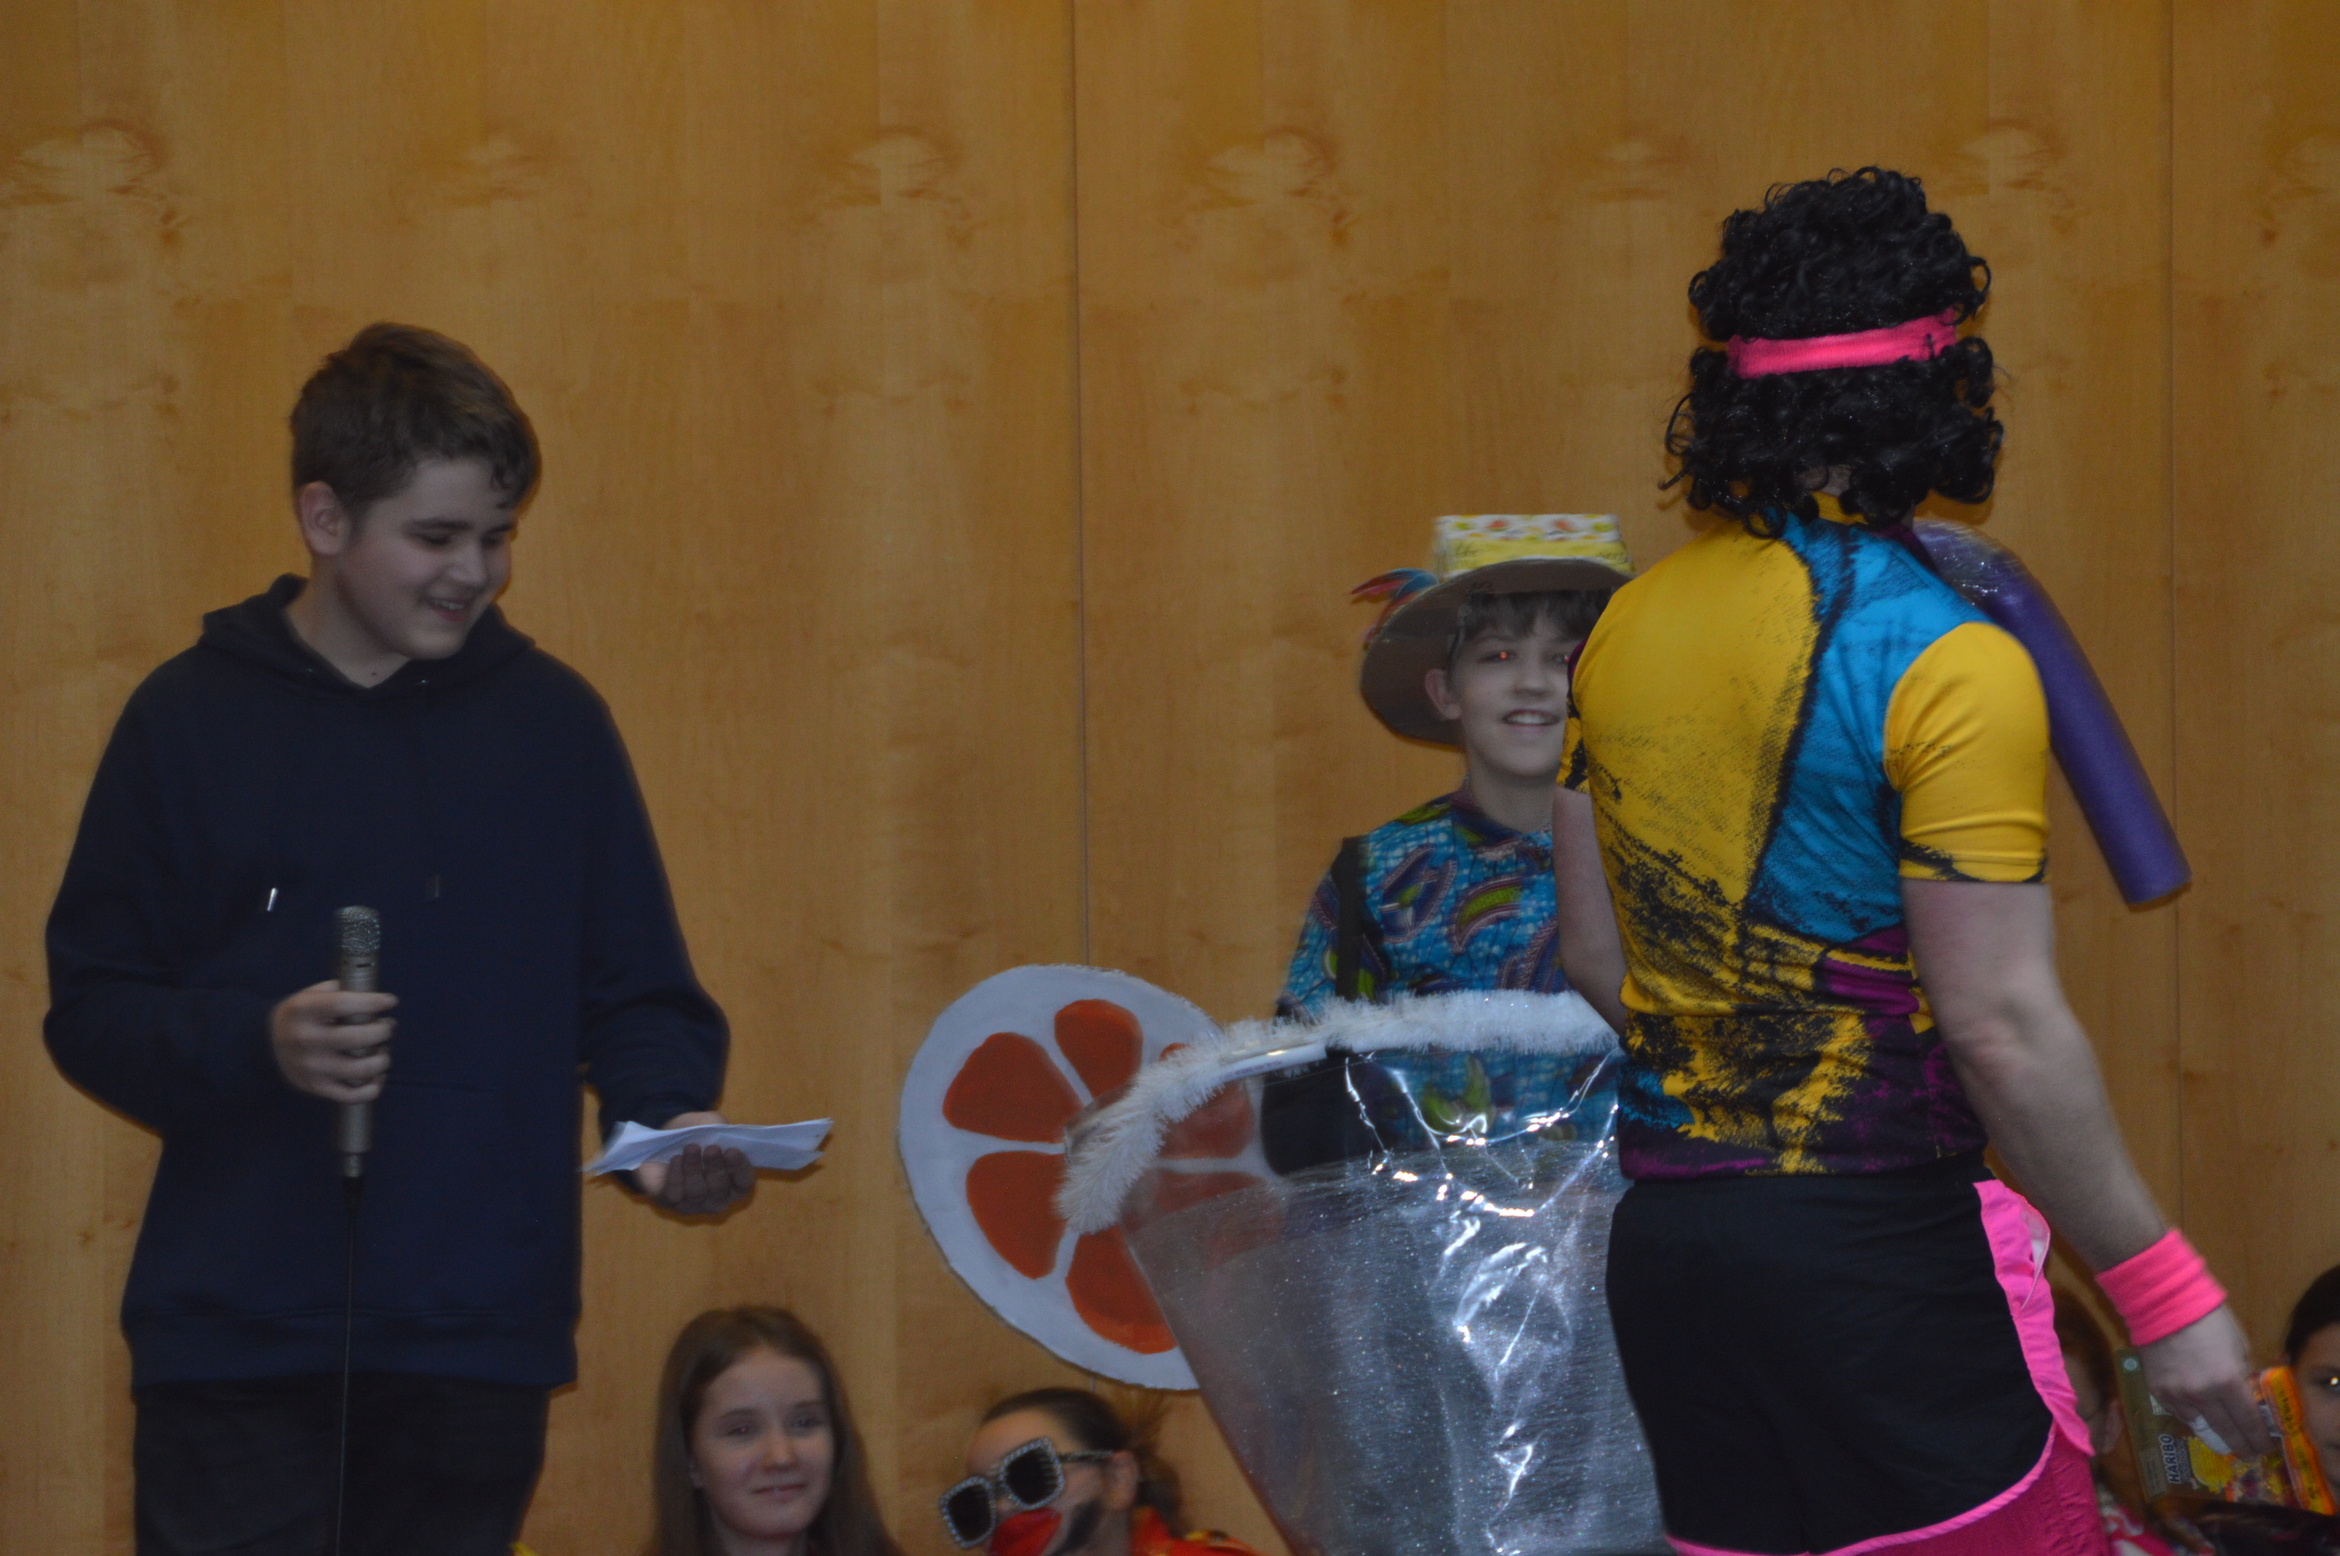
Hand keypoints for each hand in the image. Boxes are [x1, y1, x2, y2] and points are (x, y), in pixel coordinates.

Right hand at [271, 980, 396, 1101]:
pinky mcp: (316, 1087)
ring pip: (360, 1069)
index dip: (372, 1002)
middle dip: (383, 1031)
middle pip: (357, 1038)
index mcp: (304, 1011)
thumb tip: (373, 998)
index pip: (342, 1004)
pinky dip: (373, 1088)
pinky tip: (378, 1076)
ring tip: (383, 1051)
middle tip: (387, 1027)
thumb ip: (339, 991)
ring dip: (382, 1060)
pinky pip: (352, 1095)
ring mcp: (312, 1067)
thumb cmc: (300, 1016)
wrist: (266, 1044)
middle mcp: (306, 1040)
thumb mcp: (310, 995)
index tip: (391, 1001)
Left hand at [637, 1110, 754, 1215]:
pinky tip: (676, 1159)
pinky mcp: (671, 1201)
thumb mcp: (712, 1124)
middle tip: (711, 1148)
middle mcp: (717, 1198)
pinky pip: (674, 1193)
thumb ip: (719, 1129)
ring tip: (691, 1148)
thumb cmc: (699, 1135)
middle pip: (720, 1190)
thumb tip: (719, 1138)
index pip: (744, 1183)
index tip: (732, 1151)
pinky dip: (675, 1176)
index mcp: (735, 1182)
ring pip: (696, 1192)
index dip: (740, 1169)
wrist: (668, 1139)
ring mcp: (694, 1204)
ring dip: (694, 1169)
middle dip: (716, 1168)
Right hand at [2138, 1304, 2274, 1459]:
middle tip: (2248, 1455)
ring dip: (2214, 1433)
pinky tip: (2200, 1418)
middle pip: (2226, 1431)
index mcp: (2228, 1383)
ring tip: (2224, 1440)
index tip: (2264, 1447)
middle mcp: (2203, 1396)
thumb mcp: (2238, 1347)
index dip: (2258, 1438)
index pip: (2248, 1422)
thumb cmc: (2209, 1320)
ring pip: (2200, 1426)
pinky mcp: (2157, 1391)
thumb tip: (2245, 1394)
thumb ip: (2242, 1374)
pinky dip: (2192, 1417)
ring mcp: (2177, 1396)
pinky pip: (2179, 1413)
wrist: (2162, 1304)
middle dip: (2240, 1445)